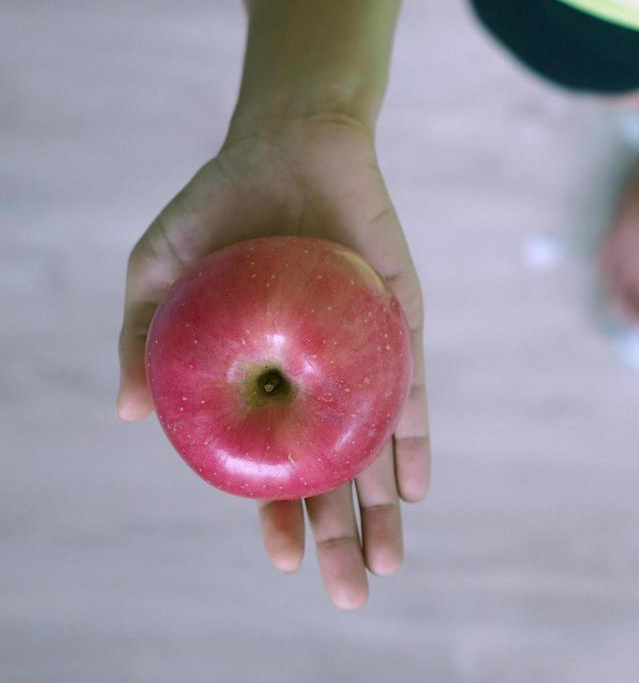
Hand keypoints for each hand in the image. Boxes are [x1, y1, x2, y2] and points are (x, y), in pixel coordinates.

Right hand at [117, 113, 428, 608]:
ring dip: (385, 504)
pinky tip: (416, 482)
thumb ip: (142, 338)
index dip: (278, 518)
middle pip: (333, 474)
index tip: (287, 561)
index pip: (272, 469)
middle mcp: (318, 379)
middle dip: (341, 535)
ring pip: (377, 445)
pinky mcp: (400, 321)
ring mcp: (363, 354)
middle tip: (352, 592)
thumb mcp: (159, 269)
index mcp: (263, 381)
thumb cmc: (220, 208)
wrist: (290, 143)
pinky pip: (410, 387)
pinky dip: (414, 433)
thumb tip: (126, 413)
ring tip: (390, 560)